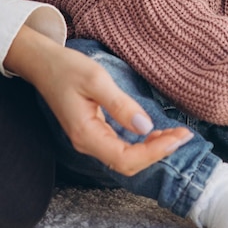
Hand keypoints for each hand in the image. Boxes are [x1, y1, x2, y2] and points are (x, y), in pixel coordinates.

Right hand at [5, 26, 192, 175]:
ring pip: (126, 158)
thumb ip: (121, 105)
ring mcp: (91, 140)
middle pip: (128, 163)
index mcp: (86, 134)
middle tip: (184, 135)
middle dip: (159, 152)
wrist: (43, 64)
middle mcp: (88, 143)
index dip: (154, 153)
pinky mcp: (95, 132)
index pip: (126, 159)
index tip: (178, 137)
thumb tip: (145, 127)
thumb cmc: (67, 68)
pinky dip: (142, 143)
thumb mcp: (96, 80)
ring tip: (176, 134)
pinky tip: (157, 133)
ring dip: (153, 149)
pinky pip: (122, 147)